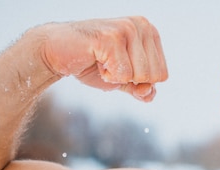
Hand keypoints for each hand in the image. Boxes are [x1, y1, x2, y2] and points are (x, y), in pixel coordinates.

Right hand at [40, 17, 167, 101]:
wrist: (57, 53)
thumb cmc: (93, 63)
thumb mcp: (124, 80)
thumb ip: (142, 89)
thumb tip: (149, 93)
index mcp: (150, 32)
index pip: (162, 75)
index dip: (139, 81)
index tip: (120, 66)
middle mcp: (141, 25)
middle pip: (154, 77)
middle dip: (130, 79)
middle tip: (110, 64)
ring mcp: (127, 29)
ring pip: (140, 76)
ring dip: (118, 77)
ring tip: (103, 60)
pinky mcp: (111, 37)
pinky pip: (123, 75)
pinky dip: (107, 76)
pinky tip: (96, 60)